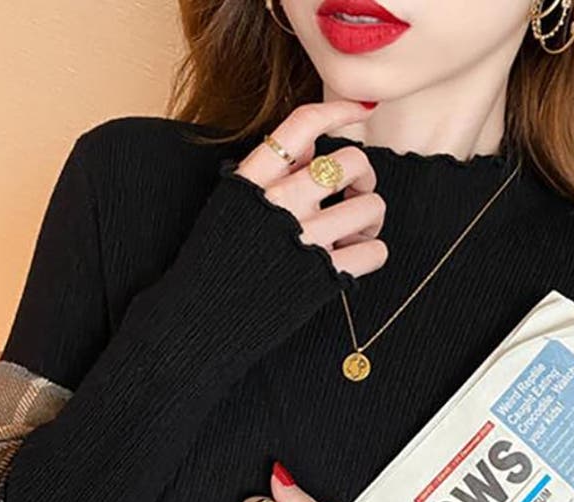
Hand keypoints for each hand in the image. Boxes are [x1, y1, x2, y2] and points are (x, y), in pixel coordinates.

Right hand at [231, 99, 387, 279]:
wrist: (198, 320)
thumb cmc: (216, 265)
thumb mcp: (231, 205)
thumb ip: (270, 172)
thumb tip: (312, 146)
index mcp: (253, 180)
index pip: (302, 125)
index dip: (338, 110)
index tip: (358, 111)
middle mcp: (280, 203)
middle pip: (352, 163)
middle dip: (364, 177)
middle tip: (356, 195)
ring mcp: (303, 239)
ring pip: (371, 207)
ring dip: (370, 219)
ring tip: (353, 234)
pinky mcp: (322, 276)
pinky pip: (375, 252)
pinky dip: (371, 253)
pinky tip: (351, 260)